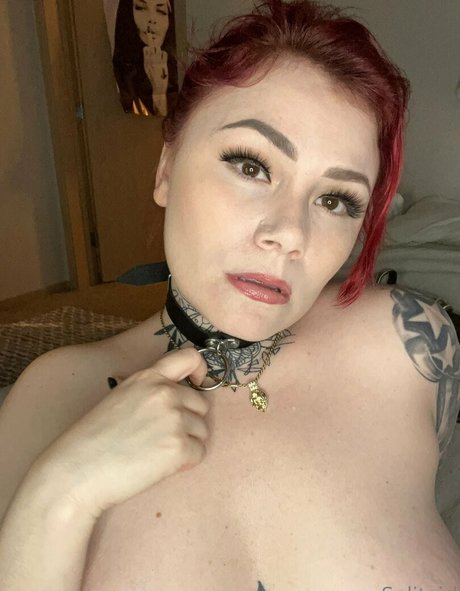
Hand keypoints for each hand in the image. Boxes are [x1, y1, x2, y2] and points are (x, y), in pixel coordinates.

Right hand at [35, 348, 209, 517]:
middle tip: (162, 436)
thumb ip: (149, 391)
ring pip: (202, 430)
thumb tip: (175, 398)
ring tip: (156, 452)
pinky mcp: (178, 448)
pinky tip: (160, 466)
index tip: (198, 384)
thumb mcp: (120, 397)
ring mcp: (174, 419)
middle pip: (201, 403)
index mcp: (148, 377)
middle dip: (189, 420)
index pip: (190, 358)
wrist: (76, 471)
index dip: (200, 371)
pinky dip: (186, 462)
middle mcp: (165, 393)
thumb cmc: (92, 439)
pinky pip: (199, 453)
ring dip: (188, 442)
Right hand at [143, 46, 168, 92]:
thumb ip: (147, 61)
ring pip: (158, 48)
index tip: (151, 51)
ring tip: (160, 55)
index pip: (145, 48)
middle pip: (152, 47)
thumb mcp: (147, 69)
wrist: (158, 86)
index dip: (149, 48)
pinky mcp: (163, 64)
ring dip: (159, 50)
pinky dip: (164, 53)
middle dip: (154, 48)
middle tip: (157, 52)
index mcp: (146, 62)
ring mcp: (157, 62)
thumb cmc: (153, 78)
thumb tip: (148, 54)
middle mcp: (151, 61)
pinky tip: (164, 57)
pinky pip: (164, 53)